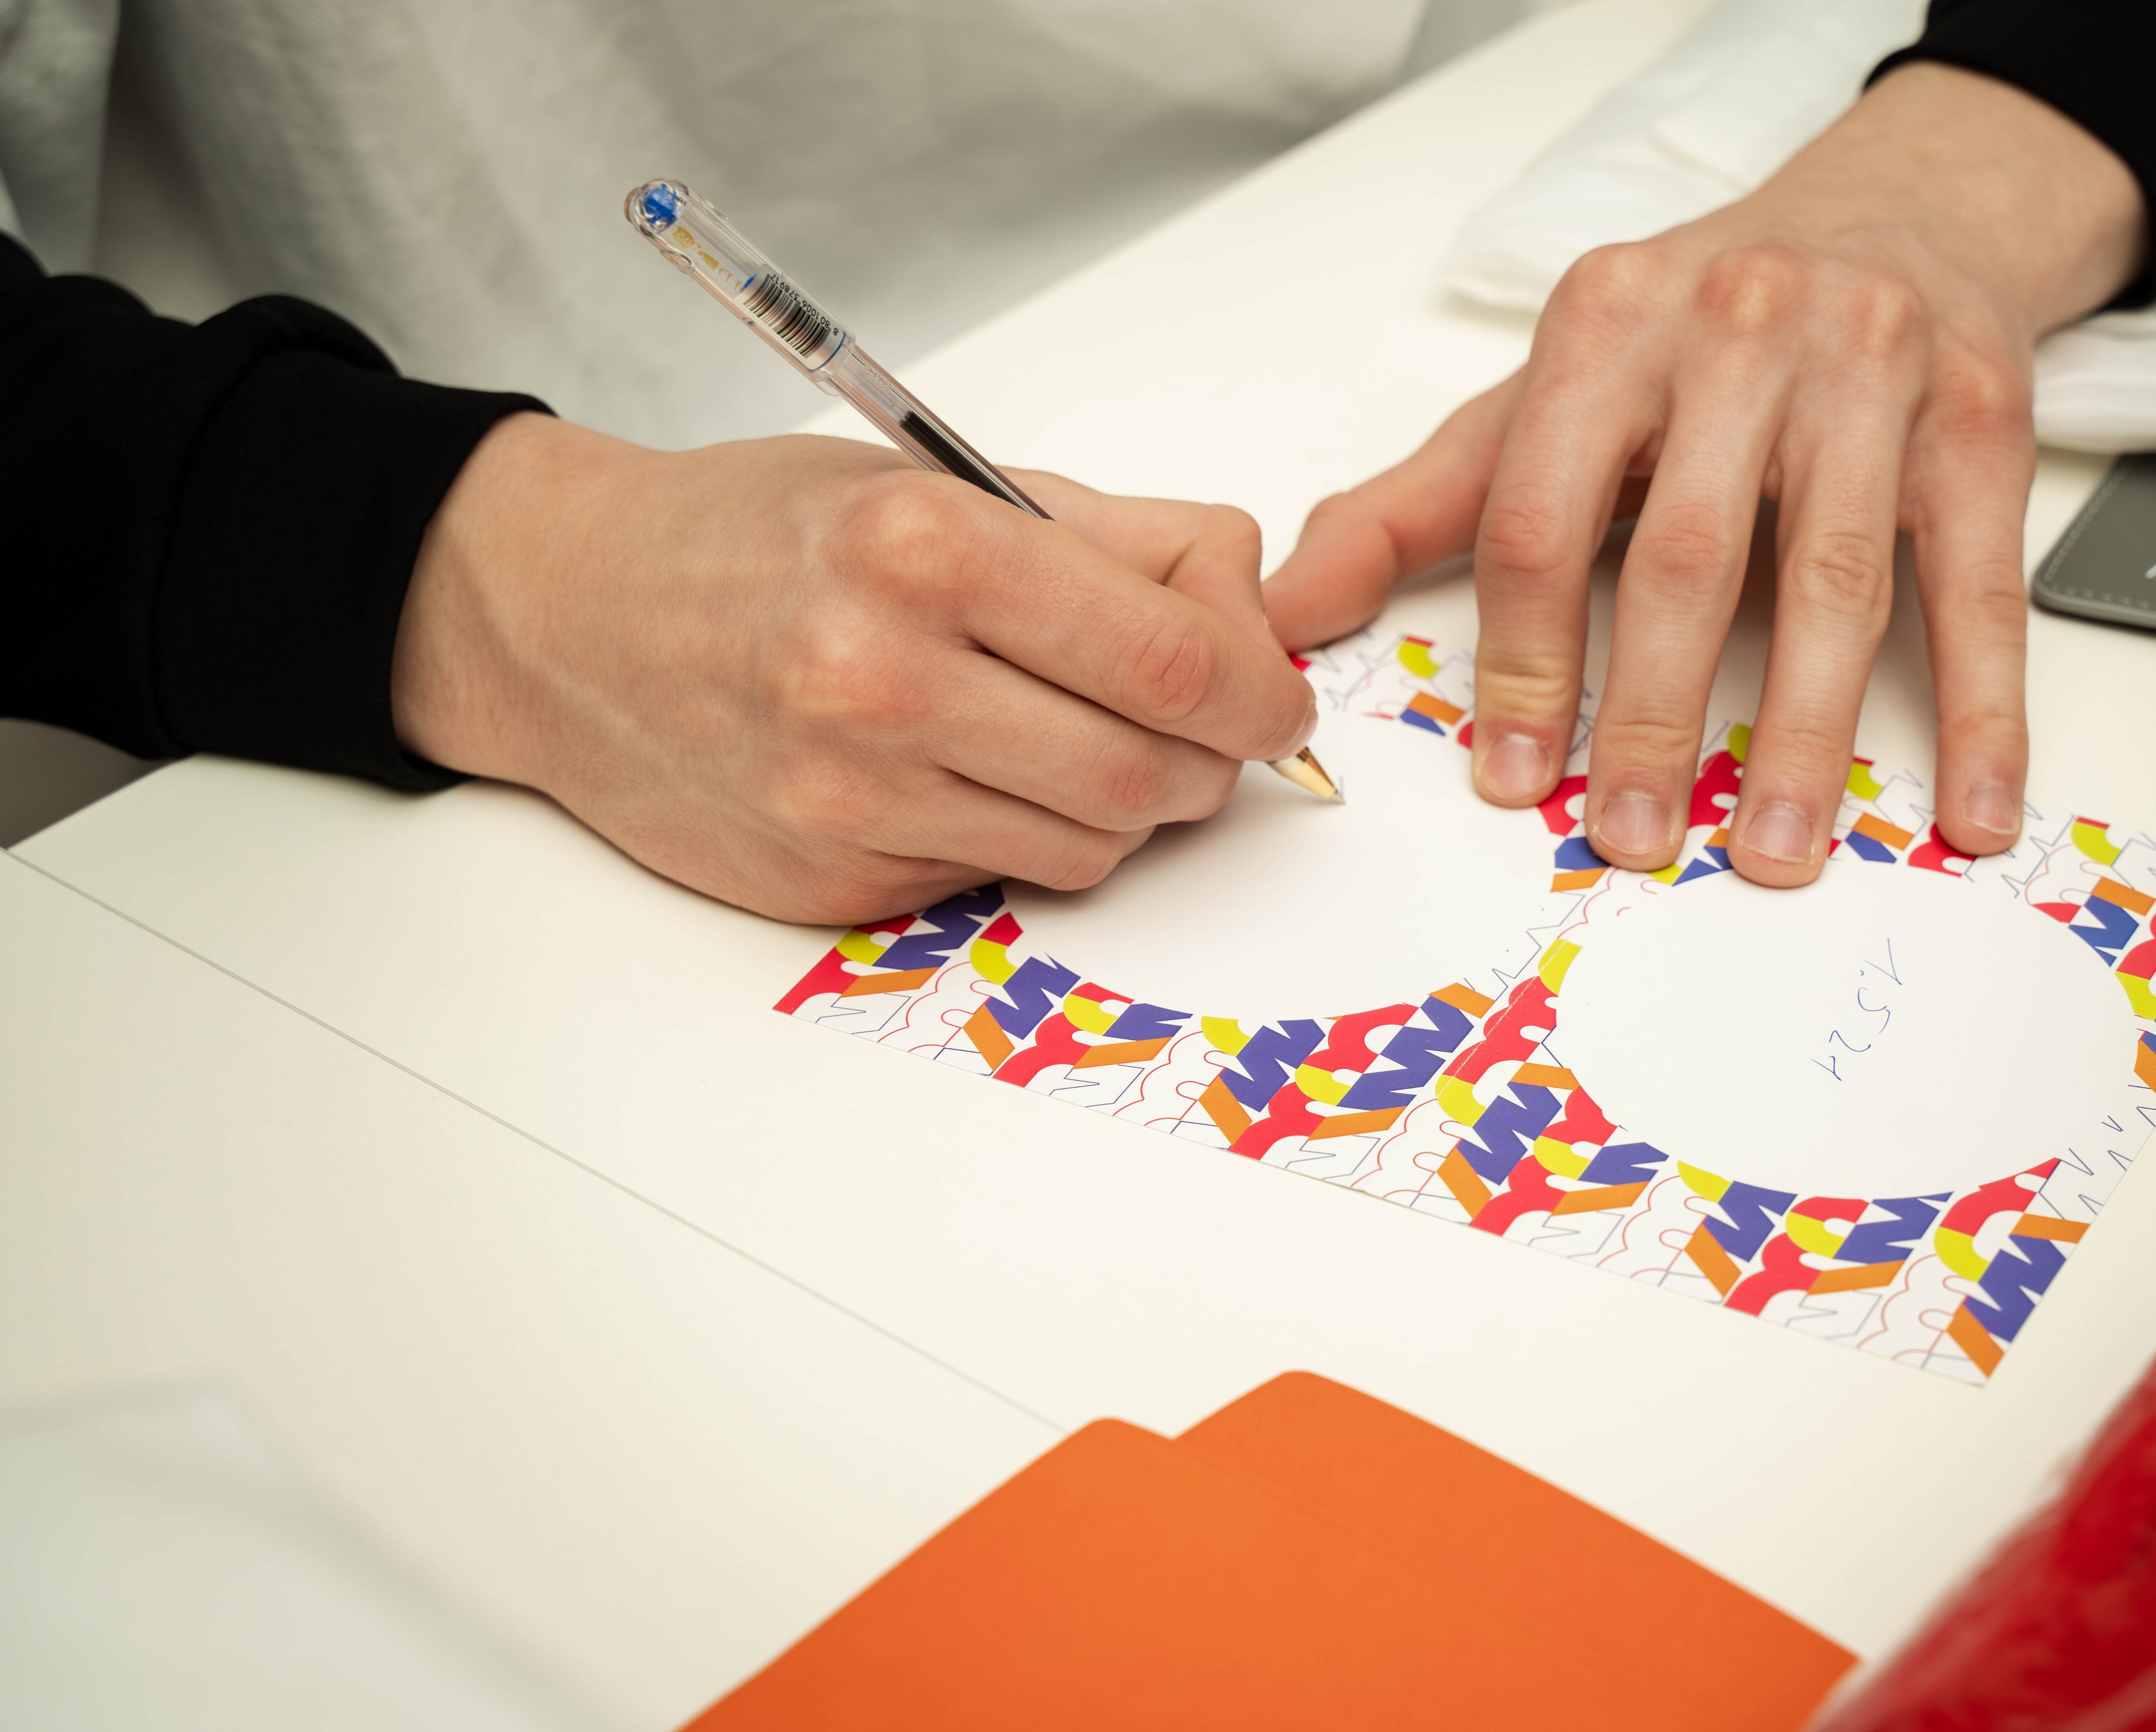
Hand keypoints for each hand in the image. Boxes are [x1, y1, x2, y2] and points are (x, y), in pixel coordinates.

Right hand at [394, 419, 1317, 923]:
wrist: (571, 618)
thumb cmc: (760, 536)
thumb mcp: (941, 482)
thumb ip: (1119, 541)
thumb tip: (1254, 608)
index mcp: (924, 551)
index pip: (1173, 660)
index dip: (1258, 690)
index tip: (1272, 694)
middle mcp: (883, 679)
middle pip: (1152, 771)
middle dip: (1208, 756)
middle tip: (1194, 723)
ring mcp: (854, 796)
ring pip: (1094, 843)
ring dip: (1126, 803)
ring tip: (1076, 735)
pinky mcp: (837, 880)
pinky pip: (1005, 877)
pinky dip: (1028, 834)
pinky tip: (975, 771)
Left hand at [1263, 63, 2143, 882]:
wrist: (1894, 211)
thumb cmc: (1699, 331)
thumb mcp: (1545, 392)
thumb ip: (1414, 506)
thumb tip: (1285, 609)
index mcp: (1608, 327)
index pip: (1540, 519)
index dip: (1526, 663)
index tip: (1518, 779)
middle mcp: (1741, 332)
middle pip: (1688, 560)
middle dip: (1657, 719)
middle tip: (1637, 838)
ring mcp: (1873, 373)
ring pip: (1838, 584)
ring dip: (1810, 739)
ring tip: (1779, 851)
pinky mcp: (1981, 419)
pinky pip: (1978, 586)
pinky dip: (1986, 708)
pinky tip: (1970, 806)